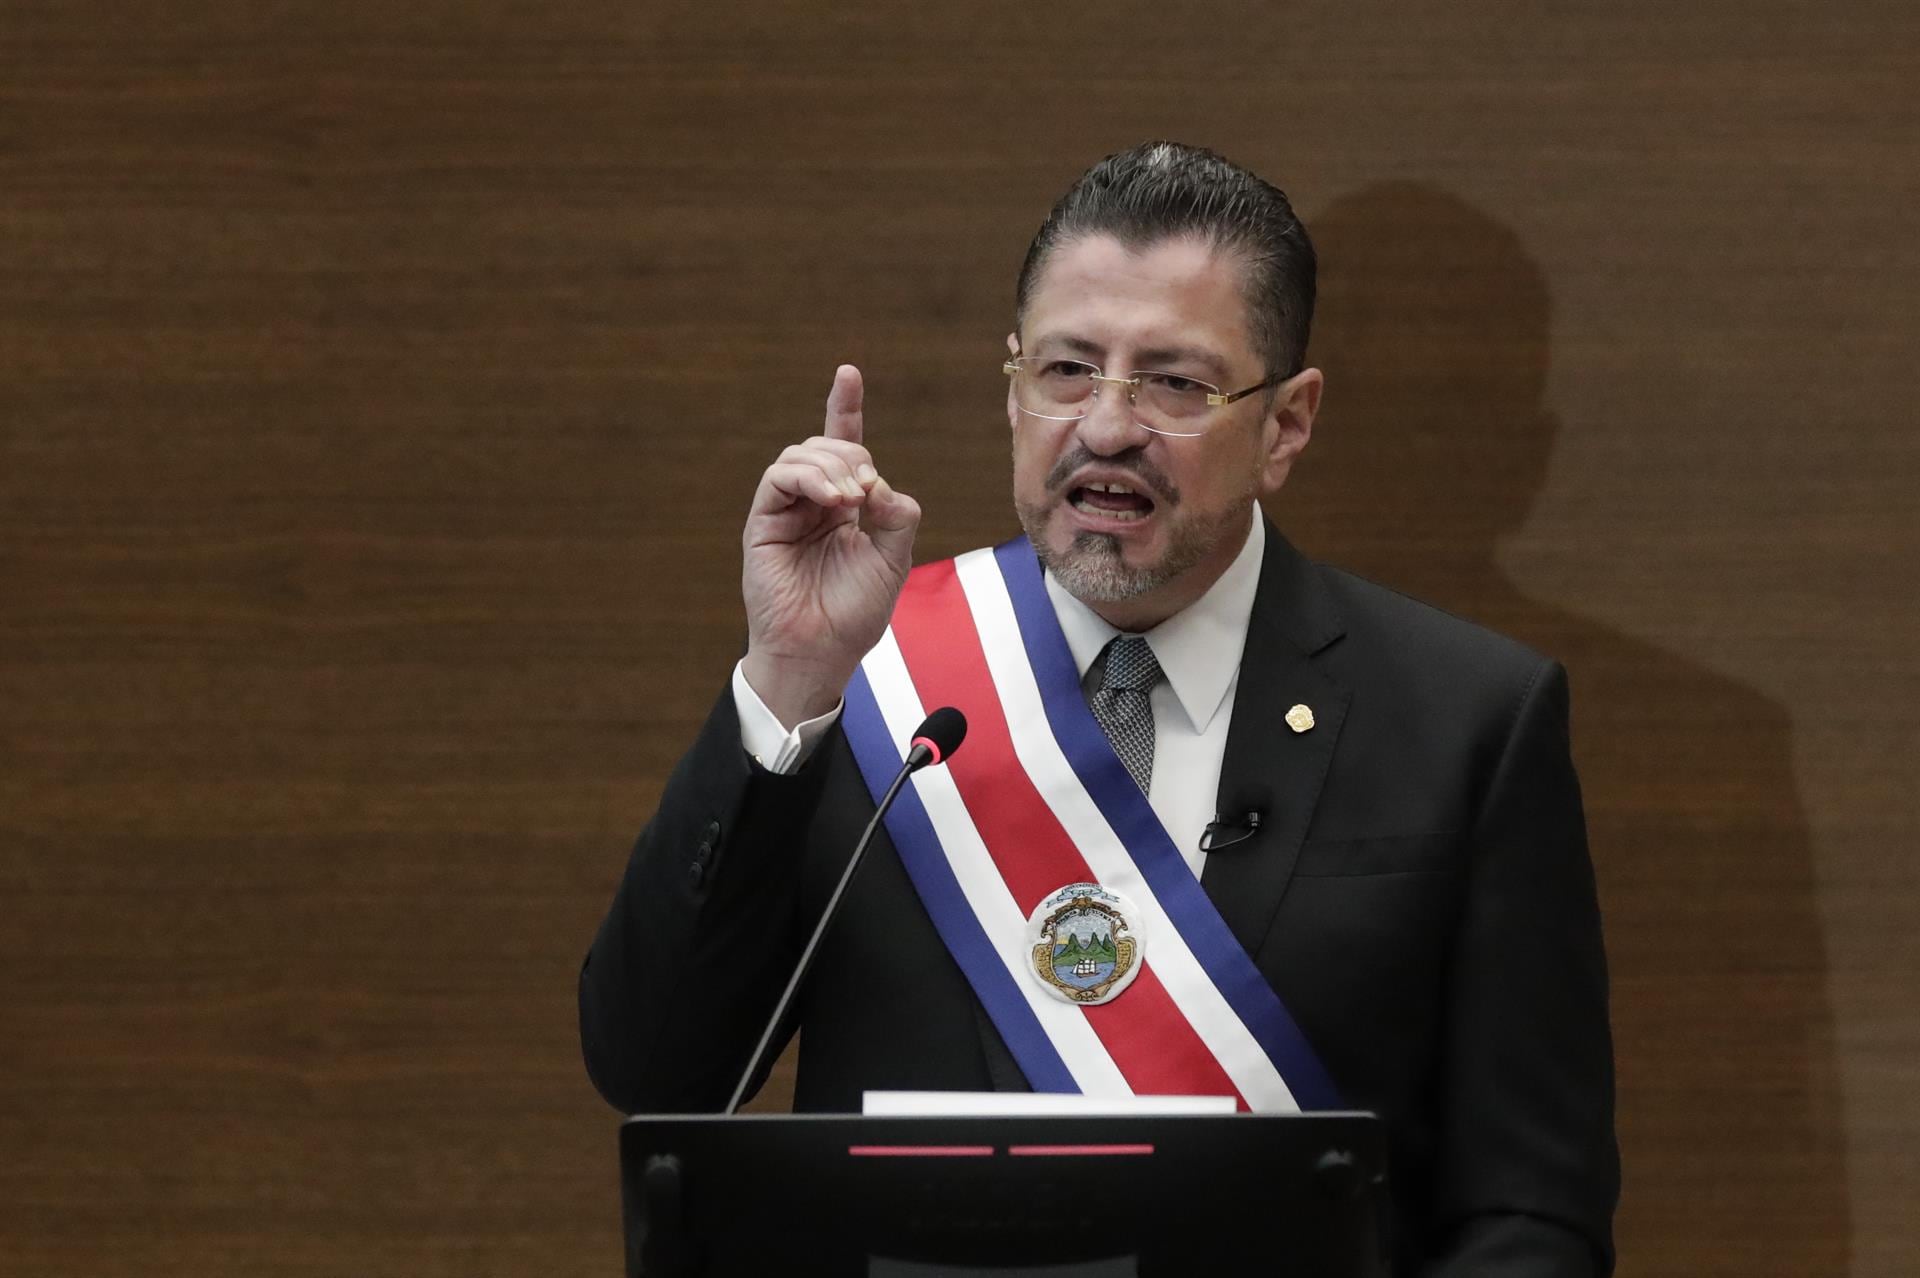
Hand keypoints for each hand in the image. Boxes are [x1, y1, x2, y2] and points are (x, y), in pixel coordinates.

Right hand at [740, 365, 920, 727]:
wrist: (820, 654)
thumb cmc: (853, 615)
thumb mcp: (893, 561)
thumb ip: (898, 516)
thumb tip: (883, 483)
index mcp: (842, 508)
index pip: (842, 448)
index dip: (844, 409)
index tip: (848, 373)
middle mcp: (811, 504)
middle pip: (825, 446)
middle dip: (852, 453)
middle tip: (869, 488)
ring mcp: (784, 512)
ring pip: (800, 455)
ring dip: (833, 464)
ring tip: (852, 497)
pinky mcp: (762, 523)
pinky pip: (777, 477)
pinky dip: (808, 477)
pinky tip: (833, 498)